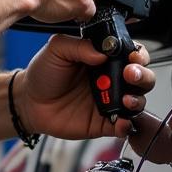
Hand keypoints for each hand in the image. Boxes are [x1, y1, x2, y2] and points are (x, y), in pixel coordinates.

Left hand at [17, 34, 154, 140]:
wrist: (29, 101)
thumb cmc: (43, 74)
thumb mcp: (57, 49)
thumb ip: (79, 45)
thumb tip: (102, 51)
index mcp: (104, 58)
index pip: (131, 53)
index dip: (137, 55)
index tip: (132, 57)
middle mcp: (111, 79)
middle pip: (141, 77)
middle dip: (142, 75)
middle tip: (130, 74)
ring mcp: (109, 101)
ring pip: (137, 101)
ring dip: (138, 99)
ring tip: (126, 99)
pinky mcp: (104, 123)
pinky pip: (124, 126)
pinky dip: (128, 125)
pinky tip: (122, 122)